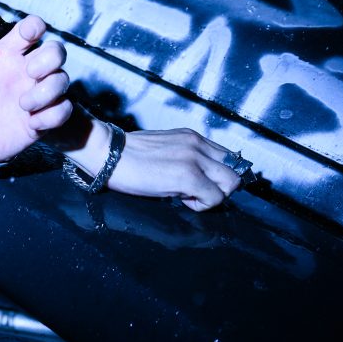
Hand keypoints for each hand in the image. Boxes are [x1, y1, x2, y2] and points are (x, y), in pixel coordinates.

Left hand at [0, 14, 72, 164]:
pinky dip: (52, 116)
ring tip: (23, 105)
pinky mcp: (41, 120)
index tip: (30, 34)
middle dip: (51, 57)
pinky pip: (64, 111)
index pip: (30, 30)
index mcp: (4, 55)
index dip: (35, 26)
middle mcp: (24, 72)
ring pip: (63, 79)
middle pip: (56, 50)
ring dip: (49, 90)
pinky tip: (32, 123)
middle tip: (30, 72)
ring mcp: (35, 95)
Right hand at [85, 126, 246, 211]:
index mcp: (191, 137)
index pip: (228, 157)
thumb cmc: (127, 156)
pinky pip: (215, 197)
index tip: (201, 183)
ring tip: (188, 195)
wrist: (107, 153)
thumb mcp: (164, 148)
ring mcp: (194, 158)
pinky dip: (202, 204)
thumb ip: (185, 155)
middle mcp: (197, 144)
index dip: (218, 175)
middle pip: (235, 171)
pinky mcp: (188, 175)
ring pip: (231, 183)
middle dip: (220, 187)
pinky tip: (180, 198)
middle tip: (195, 192)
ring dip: (214, 195)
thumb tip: (198, 175)